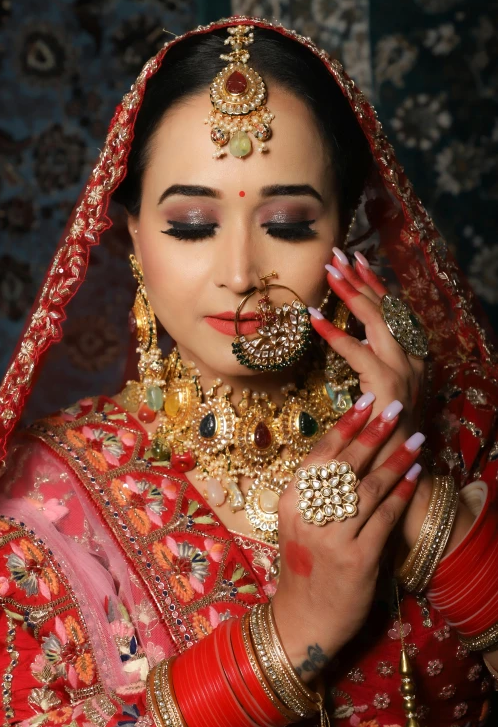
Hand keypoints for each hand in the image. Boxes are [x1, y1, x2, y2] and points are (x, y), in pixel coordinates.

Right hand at [272, 394, 423, 681]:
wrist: (302, 619)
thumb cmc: (303, 567)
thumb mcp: (298, 524)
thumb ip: (316, 492)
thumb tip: (351, 453)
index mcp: (289, 501)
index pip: (320, 454)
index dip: (346, 425)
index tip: (364, 401)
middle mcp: (307, 515)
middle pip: (345, 464)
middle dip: (374, 432)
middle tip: (395, 408)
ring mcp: (332, 537)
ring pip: (368, 488)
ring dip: (396, 460)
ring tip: (417, 439)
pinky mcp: (357, 558)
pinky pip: (384, 517)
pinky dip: (402, 494)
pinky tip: (415, 476)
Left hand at [310, 248, 425, 465]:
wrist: (399, 472)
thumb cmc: (381, 435)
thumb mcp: (377, 393)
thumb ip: (368, 367)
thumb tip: (353, 342)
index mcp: (411, 358)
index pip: (394, 311)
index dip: (374, 284)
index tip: (355, 262)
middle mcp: (413, 360)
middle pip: (387, 308)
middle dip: (361, 278)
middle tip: (338, 254)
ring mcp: (405, 372)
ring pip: (378, 322)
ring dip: (351, 294)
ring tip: (328, 273)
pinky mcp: (389, 388)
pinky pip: (359, 353)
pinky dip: (335, 335)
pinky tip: (313, 319)